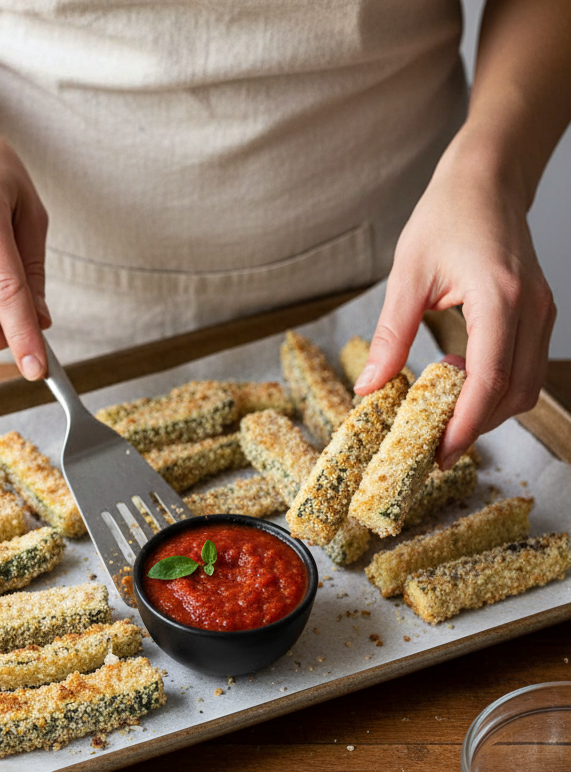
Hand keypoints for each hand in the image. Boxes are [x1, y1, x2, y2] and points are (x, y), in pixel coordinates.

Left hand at [354, 143, 555, 468]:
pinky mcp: (540, 315)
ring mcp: (541, 313)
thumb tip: (369, 388)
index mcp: (499, 298)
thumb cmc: (448, 214)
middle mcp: (531, 309)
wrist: (488, 179)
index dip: (465, 425)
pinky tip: (460, 382)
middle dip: (475, 426)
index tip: (440, 454)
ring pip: (525, 388)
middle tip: (433, 444)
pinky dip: (496, 390)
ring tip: (443, 411)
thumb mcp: (407, 273)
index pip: (489, 381)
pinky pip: (526, 370)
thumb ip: (392, 336)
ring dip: (487, 411)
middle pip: (513, 394)